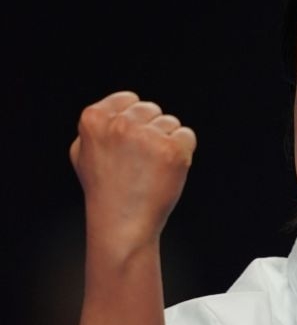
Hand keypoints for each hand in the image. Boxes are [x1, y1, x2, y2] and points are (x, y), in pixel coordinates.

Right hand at [70, 90, 196, 253]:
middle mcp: (120, 124)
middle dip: (150, 131)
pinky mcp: (172, 151)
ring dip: (166, 143)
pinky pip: (187, 136)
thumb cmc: (103, 192)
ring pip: (170, 123)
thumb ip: (95, 127)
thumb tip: (113, 109)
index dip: (133, 121)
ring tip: (151, 170)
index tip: (130, 145)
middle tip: (140, 163)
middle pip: (151, 109)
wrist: (123, 225)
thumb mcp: (82, 154)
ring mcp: (147, 137)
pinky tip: (167, 172)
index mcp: (94, 119)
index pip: (129, 100)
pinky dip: (182, 153)